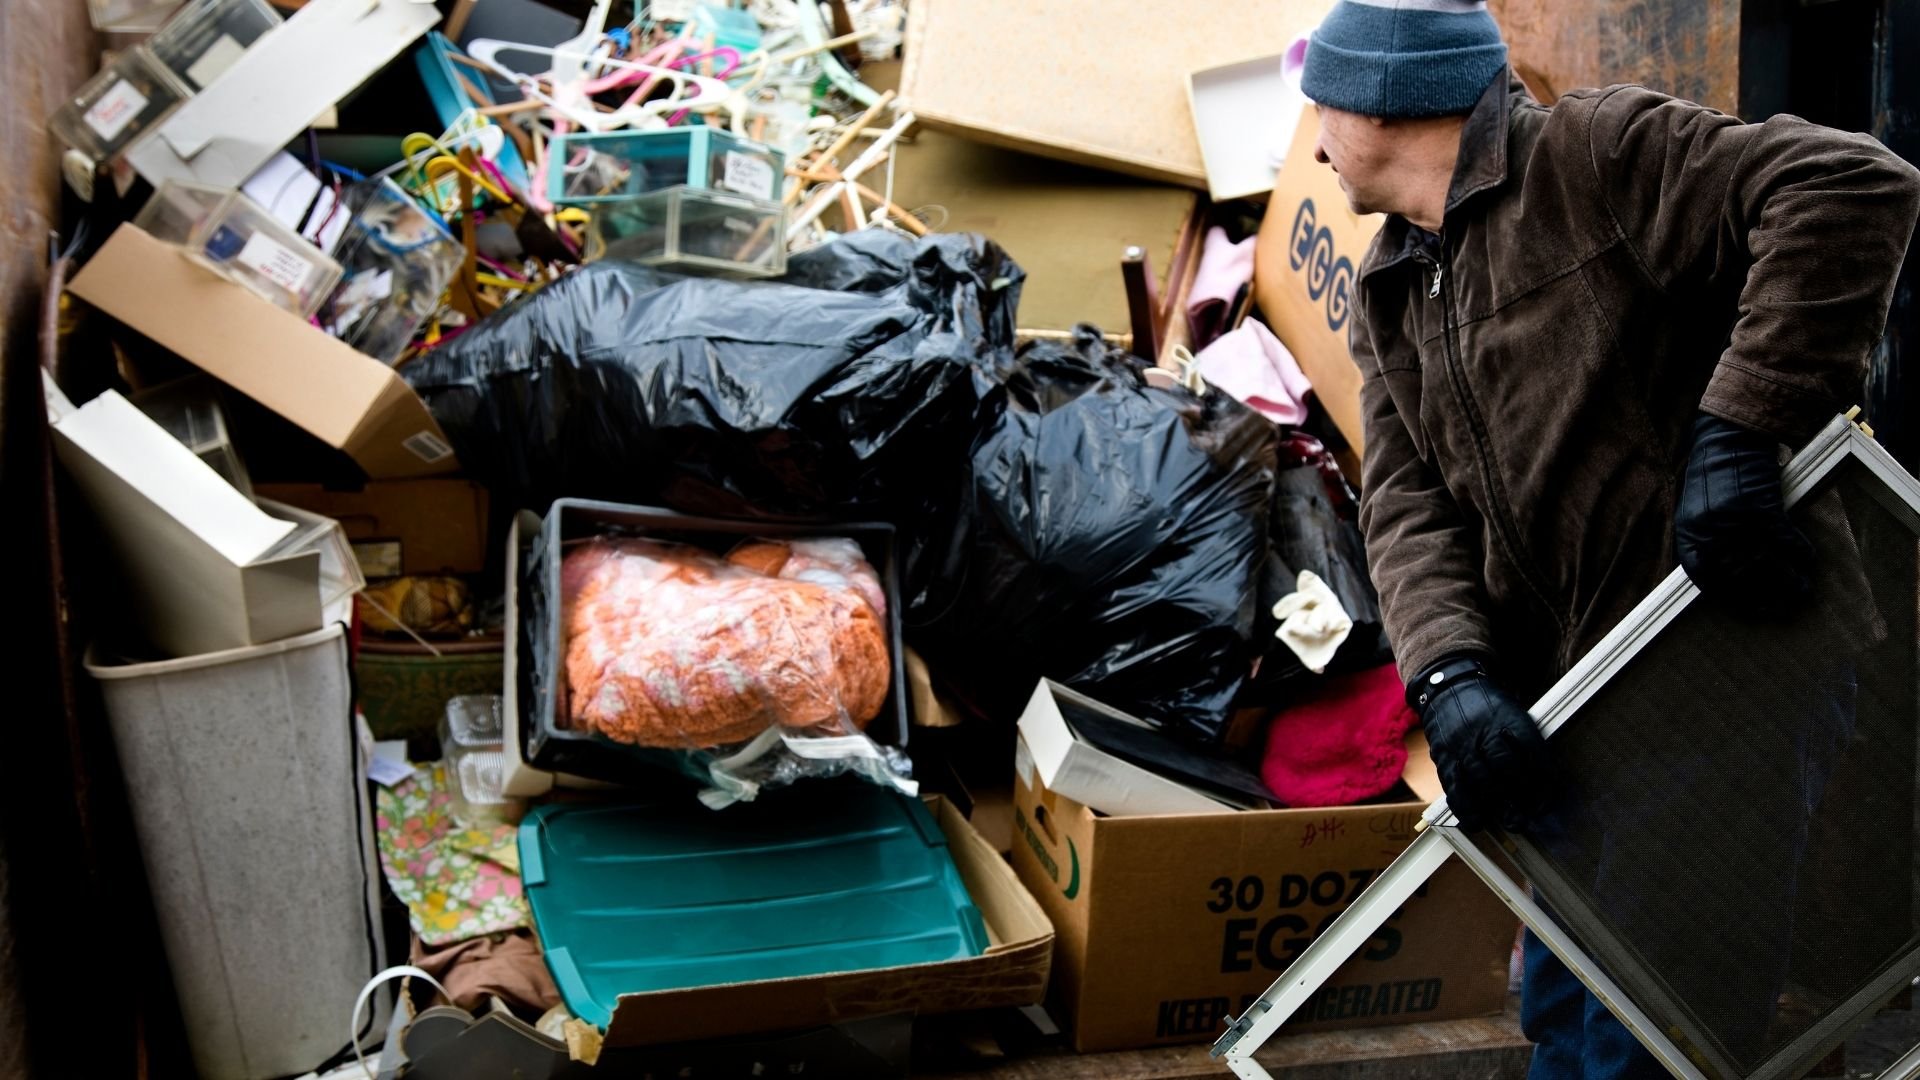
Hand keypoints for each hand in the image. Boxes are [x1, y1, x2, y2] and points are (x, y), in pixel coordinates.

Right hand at [1409, 657, 1551, 830]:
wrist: (1446, 689)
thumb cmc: (1485, 706)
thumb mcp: (1512, 712)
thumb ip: (1526, 740)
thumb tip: (1545, 775)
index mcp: (1505, 717)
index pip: (1528, 745)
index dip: (1542, 773)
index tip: (1549, 794)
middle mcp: (1481, 731)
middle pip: (1503, 764)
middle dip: (1520, 793)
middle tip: (1533, 813)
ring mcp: (1459, 745)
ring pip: (1476, 777)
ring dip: (1496, 804)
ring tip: (1511, 821)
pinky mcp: (1442, 757)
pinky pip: (1452, 785)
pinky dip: (1464, 807)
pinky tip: (1476, 821)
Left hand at [1674, 413, 1812, 616]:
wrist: (1728, 437)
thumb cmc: (1715, 475)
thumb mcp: (1697, 510)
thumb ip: (1706, 539)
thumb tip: (1725, 574)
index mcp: (1689, 532)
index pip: (1703, 578)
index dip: (1727, 598)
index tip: (1746, 611)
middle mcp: (1709, 530)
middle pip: (1738, 575)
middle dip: (1762, 596)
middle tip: (1780, 609)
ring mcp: (1734, 519)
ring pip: (1764, 561)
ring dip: (1786, 580)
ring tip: (1802, 591)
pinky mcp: (1759, 506)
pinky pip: (1783, 537)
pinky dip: (1799, 551)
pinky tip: (1809, 561)